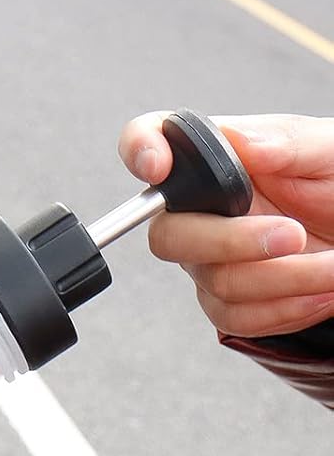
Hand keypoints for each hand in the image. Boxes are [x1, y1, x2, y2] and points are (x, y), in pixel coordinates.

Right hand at [118, 113, 333, 337]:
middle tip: (293, 235)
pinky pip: (233, 316)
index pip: (156, 139)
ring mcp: (208, 258)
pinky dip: (286, 306)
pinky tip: (318, 288)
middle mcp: (203, 209)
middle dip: (232, 243)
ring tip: (332, 266)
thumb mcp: (330, 151)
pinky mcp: (225, 300)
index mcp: (220, 158)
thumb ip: (286, 141)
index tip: (158, 168)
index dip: (140, 150)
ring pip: (216, 281)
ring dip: (286, 278)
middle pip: (170, 236)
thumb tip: (239, 140)